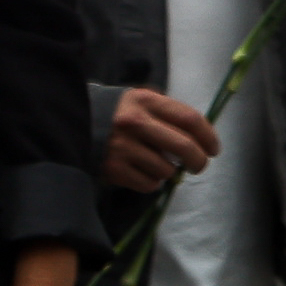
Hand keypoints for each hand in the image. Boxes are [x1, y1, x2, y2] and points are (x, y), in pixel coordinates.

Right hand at [102, 86, 219, 192]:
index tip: (213, 149)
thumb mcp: (139, 102)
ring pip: (167, 169)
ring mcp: (123, 147)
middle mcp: (135, 123)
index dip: (209, 136)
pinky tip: (143, 173)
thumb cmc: (115, 115)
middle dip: (198, 160)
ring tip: (158, 165)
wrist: (72, 126)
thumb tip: (200, 136)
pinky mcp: (113, 169)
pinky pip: (148, 184)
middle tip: (198, 165)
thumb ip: (167, 113)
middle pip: (184, 146)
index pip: (190, 119)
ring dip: (169, 172)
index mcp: (146, 101)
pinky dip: (152, 183)